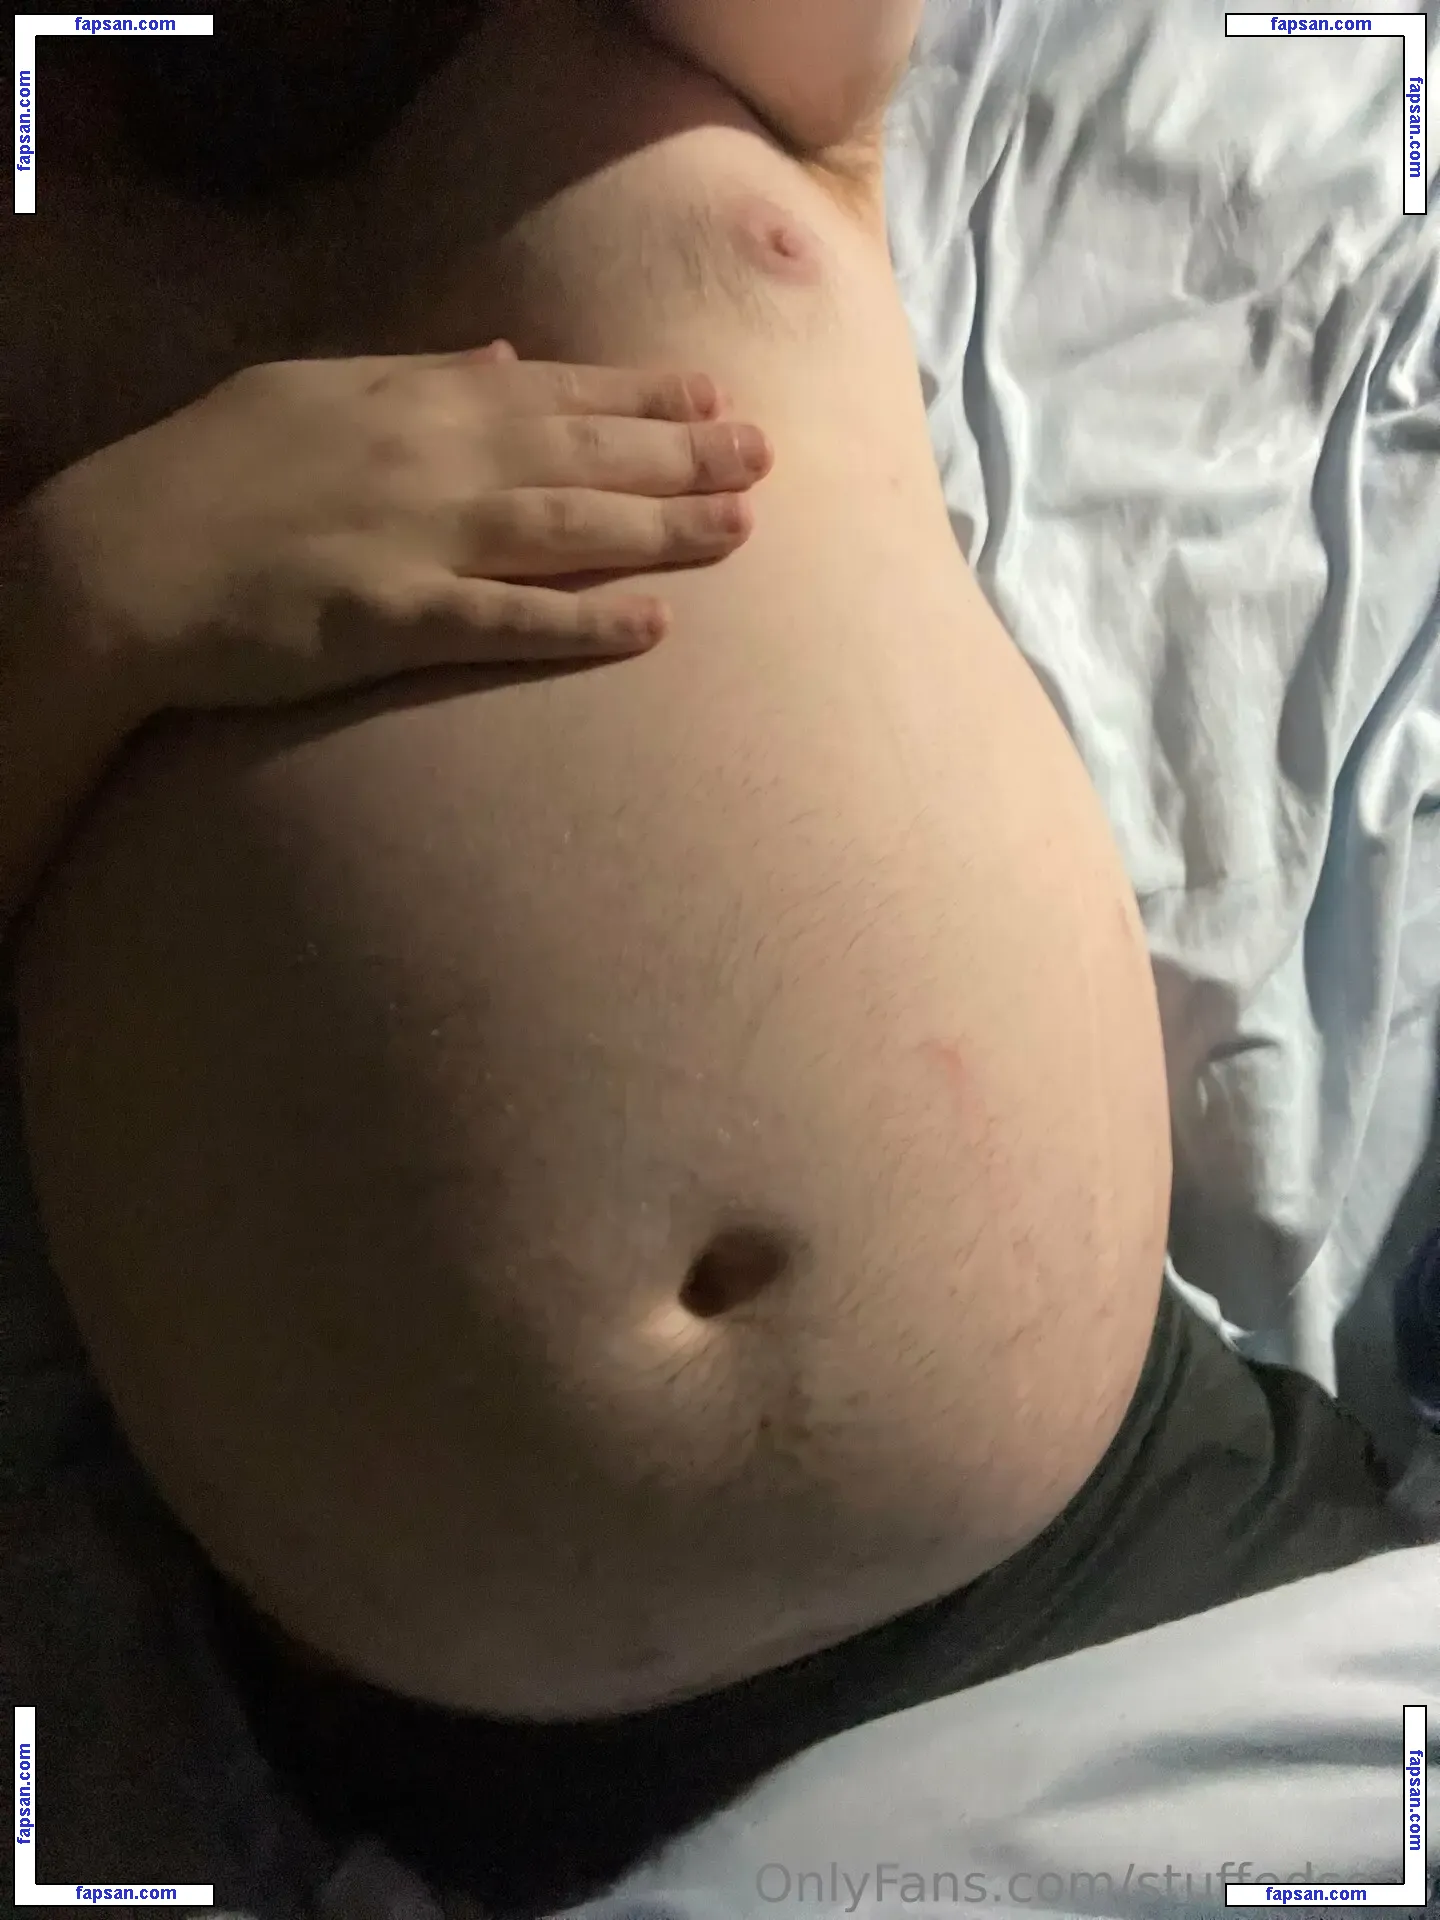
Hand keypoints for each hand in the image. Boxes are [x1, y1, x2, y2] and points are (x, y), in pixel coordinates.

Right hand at [29, 341, 773, 719]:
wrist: (120, 558)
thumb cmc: (211, 473)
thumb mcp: (311, 388)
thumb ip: (417, 374)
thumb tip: (500, 356)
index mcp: (411, 401)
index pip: (552, 392)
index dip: (640, 397)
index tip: (715, 396)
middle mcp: (431, 460)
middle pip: (581, 457)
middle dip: (683, 456)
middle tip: (767, 457)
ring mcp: (415, 539)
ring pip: (566, 530)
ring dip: (661, 529)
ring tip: (742, 529)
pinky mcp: (391, 620)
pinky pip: (505, 622)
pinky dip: (582, 624)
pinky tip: (654, 626)